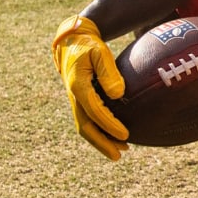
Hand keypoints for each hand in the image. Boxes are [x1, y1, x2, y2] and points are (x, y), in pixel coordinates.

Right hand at [52, 15, 128, 159]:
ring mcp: (75, 100)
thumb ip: (108, 72)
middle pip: (85, 126)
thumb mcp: (100, 53)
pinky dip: (99, 131)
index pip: (94, 110)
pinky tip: (114, 136)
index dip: (109, 124)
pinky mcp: (80, 100)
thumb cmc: (89, 45)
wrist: (72, 42)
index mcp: (78, 85)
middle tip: (119, 155)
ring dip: (101, 141)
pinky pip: (88, 120)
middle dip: (102, 143)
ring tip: (120, 151)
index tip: (125, 134)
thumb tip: (119, 94)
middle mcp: (74, 96)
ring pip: (85, 126)